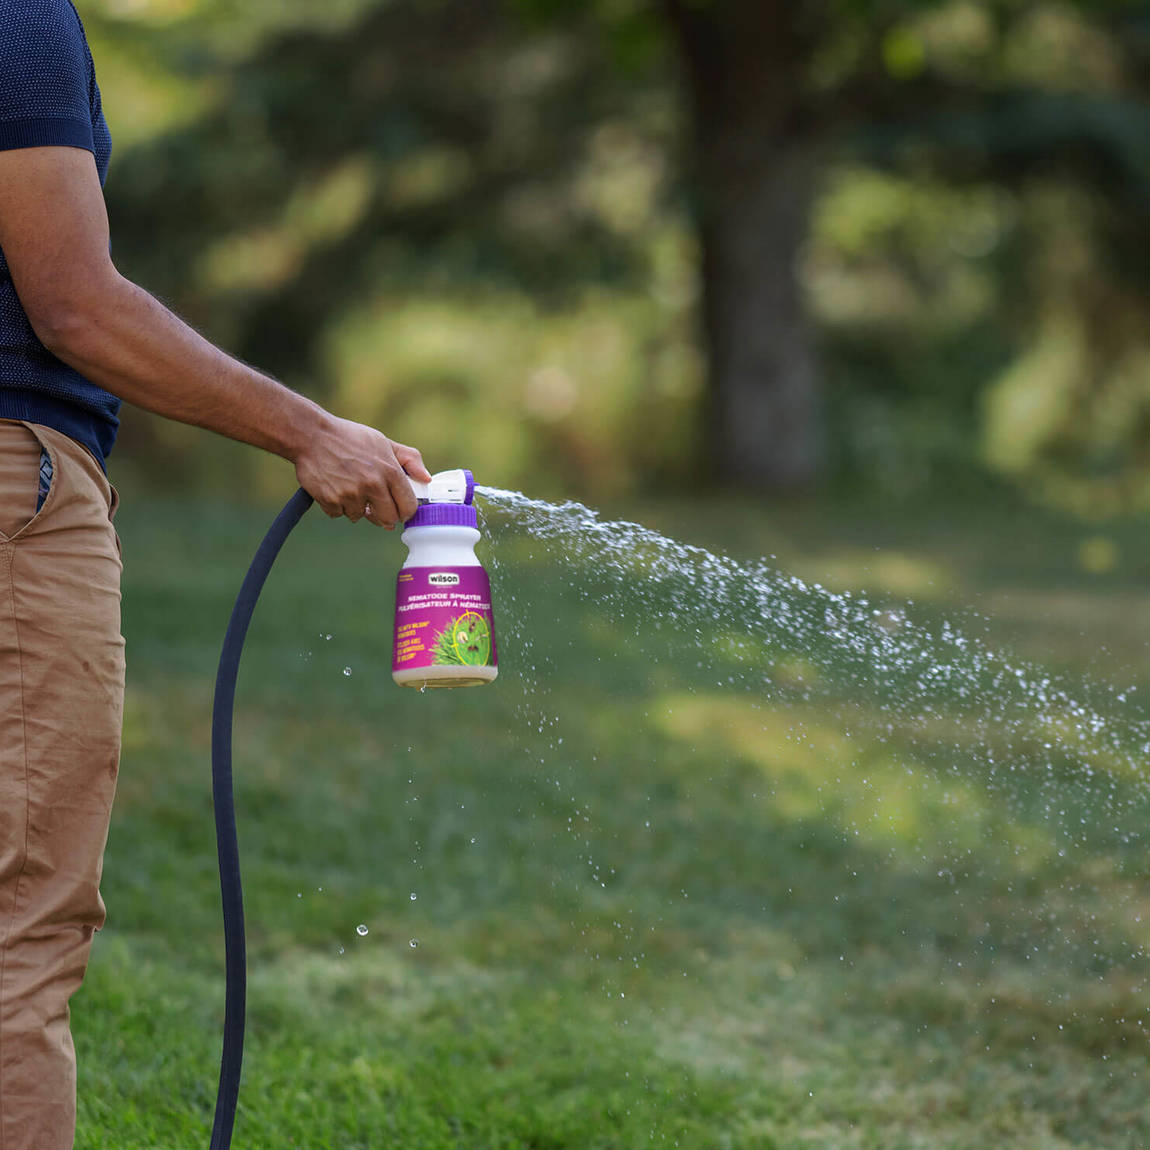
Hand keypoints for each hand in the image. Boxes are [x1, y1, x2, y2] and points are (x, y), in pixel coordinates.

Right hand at [293, 415, 430, 528]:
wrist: (311, 435)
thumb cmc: (349, 438)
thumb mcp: (383, 442)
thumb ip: (409, 459)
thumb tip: (426, 478)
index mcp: (389, 470)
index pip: (409, 505)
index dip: (406, 511)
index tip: (401, 510)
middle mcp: (373, 484)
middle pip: (388, 519)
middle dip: (383, 516)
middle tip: (375, 506)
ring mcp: (351, 494)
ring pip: (360, 517)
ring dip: (356, 508)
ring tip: (349, 487)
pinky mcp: (331, 500)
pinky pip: (339, 514)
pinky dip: (337, 506)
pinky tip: (334, 487)